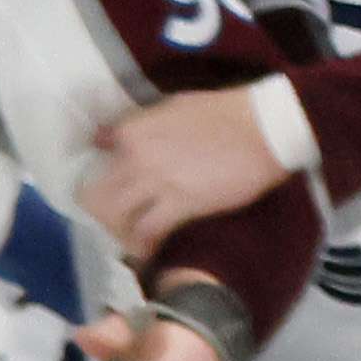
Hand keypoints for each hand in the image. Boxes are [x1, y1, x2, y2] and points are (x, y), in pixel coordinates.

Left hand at [85, 85, 302, 261]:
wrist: (263, 127)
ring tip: (131, 240)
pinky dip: (146, 246)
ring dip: (120, 232)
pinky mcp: (182, 204)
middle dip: (100, 213)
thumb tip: (109, 138)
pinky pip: (150, 231)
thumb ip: (138, 126)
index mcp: (131, 132)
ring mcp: (156, 182)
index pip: (96, 159)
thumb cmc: (223, 113)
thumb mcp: (169, 108)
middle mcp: (134, 158)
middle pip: (96, 196)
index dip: (100, 175)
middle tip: (114, 222)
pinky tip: (151, 252)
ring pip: (115, 217)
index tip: (110, 187)